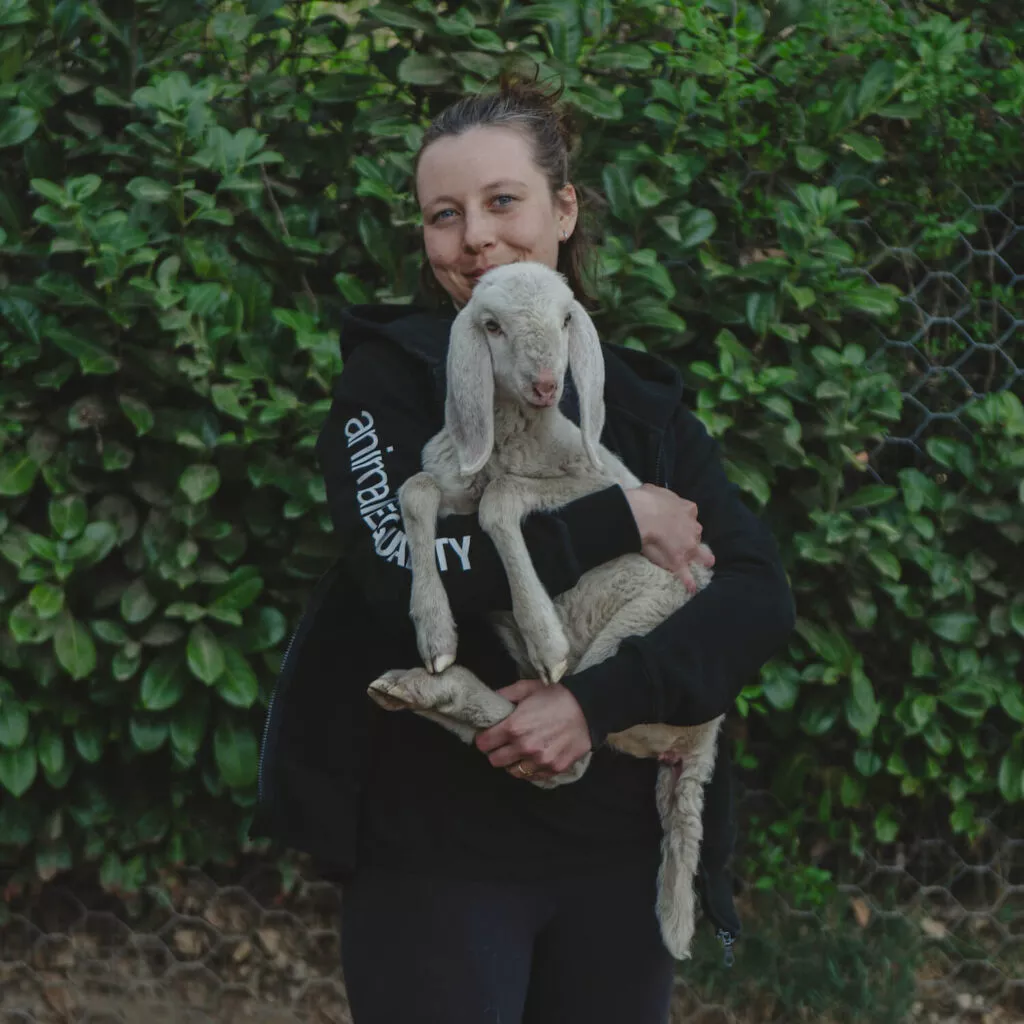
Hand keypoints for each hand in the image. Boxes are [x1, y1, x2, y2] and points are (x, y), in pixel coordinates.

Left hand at [475, 679, 591, 779]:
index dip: (484, 738)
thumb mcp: (527, 687)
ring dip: (513, 762)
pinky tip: (535, 756)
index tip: (489, 735)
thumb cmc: (556, 695)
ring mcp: (540, 761)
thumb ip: (504, 695)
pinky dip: (530, 768)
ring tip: (520, 751)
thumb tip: (488, 701)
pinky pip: (532, 776)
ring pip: (512, 772)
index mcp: (514, 726)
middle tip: (504, 743)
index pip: (483, 744)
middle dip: (496, 751)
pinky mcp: (554, 769)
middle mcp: (524, 747)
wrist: (588, 708)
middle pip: (495, 761)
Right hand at [625, 483, 714, 593]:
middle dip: (692, 537)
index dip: (684, 520)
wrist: (644, 514)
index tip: (678, 522)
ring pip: (700, 553)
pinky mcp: (679, 560)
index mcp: (687, 509)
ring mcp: (688, 545)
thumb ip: (661, 496)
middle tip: (686, 541)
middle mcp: (692, 527)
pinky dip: (688, 581)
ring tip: (707, 564)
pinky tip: (691, 588)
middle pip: (696, 533)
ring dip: (703, 558)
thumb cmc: (647, 499)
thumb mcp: (655, 490)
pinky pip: (685, 574)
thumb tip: (656, 496)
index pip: (690, 515)